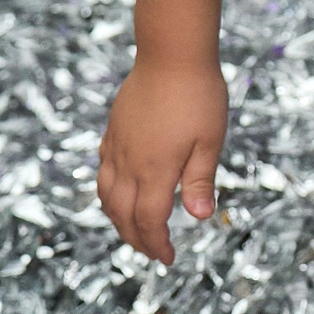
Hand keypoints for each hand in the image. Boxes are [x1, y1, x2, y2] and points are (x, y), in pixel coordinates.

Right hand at [97, 57, 227, 264]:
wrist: (172, 54)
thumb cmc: (199, 95)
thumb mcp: (210, 140)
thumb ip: (201, 180)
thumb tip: (201, 217)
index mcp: (155, 169)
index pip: (149, 220)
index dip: (156, 243)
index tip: (168, 258)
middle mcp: (129, 163)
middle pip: (122, 214)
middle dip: (136, 239)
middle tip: (153, 251)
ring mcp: (116, 146)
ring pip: (106, 195)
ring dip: (118, 219)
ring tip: (134, 230)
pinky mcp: (113, 132)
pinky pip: (103, 171)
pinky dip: (109, 193)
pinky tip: (120, 192)